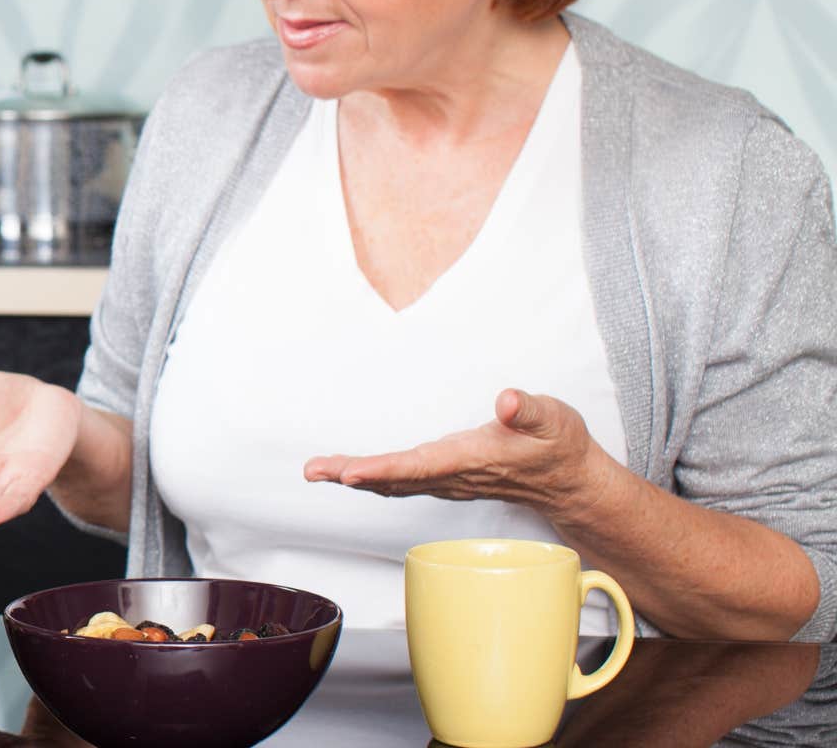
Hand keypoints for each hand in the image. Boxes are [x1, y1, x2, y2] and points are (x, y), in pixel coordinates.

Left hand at [302, 389, 614, 522]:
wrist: (569, 482)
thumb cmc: (559, 447)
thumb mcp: (553, 420)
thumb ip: (529, 410)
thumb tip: (506, 400)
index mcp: (471, 460)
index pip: (419, 467)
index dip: (383, 470)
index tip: (350, 473)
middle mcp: (452, 475)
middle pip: (394, 479)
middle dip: (351, 474)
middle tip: (313, 470)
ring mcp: (447, 480)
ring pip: (393, 482)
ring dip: (353, 476)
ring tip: (317, 470)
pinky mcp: (446, 477)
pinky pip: (401, 481)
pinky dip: (372, 476)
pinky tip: (350, 472)